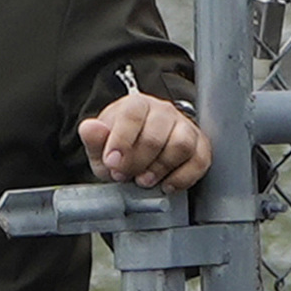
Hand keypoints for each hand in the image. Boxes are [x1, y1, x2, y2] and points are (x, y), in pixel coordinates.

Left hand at [80, 91, 212, 189]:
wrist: (140, 151)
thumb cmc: (120, 148)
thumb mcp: (100, 147)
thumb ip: (94, 139)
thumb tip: (89, 128)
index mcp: (136, 105)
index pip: (133, 115)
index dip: (121, 140)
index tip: (112, 162)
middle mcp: (163, 111)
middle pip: (156, 134)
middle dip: (138, 161)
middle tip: (125, 176)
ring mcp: (185, 127)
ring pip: (181, 145)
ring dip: (160, 168)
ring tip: (144, 181)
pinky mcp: (200, 145)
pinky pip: (200, 160)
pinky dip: (183, 177)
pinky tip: (166, 185)